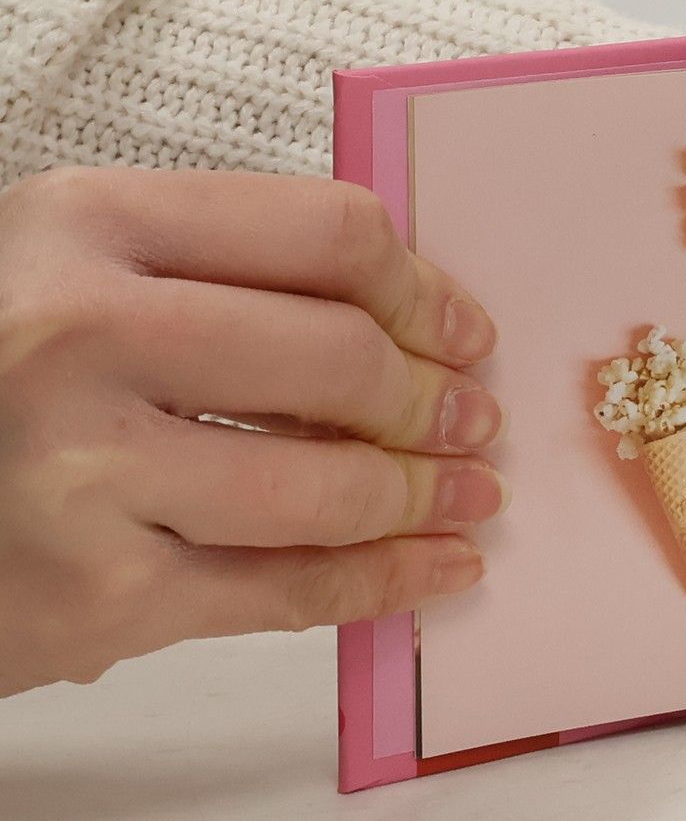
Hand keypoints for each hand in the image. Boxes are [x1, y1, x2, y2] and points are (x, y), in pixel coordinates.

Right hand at [0, 166, 507, 694]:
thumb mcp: (77, 266)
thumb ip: (217, 267)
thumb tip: (407, 316)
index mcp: (90, 223)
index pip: (324, 233)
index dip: (421, 285)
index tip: (462, 324)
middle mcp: (78, 335)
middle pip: (339, 357)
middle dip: (432, 396)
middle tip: (472, 416)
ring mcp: (81, 471)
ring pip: (324, 484)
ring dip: (425, 494)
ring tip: (470, 493)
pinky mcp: (88, 597)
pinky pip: (279, 590)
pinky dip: (381, 583)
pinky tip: (437, 570)